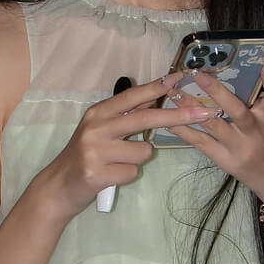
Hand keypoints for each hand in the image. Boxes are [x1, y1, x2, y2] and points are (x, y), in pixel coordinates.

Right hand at [41, 73, 181, 217]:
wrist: (58, 186)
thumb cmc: (85, 155)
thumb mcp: (100, 129)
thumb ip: (125, 115)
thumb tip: (156, 96)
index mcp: (98, 113)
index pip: (132, 97)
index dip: (156, 87)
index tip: (179, 77)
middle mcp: (96, 127)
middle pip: (145, 119)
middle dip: (178, 115)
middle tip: (205, 113)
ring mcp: (95, 150)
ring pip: (143, 151)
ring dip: (137, 159)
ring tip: (117, 163)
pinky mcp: (97, 173)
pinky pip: (132, 172)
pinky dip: (127, 176)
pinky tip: (110, 176)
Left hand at [155, 58, 263, 210]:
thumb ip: (260, 102)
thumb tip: (243, 73)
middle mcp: (255, 131)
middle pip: (236, 110)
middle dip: (217, 92)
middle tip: (198, 74)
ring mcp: (238, 148)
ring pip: (213, 125)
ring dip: (192, 108)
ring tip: (174, 93)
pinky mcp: (225, 160)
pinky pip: (201, 142)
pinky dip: (184, 130)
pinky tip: (169, 120)